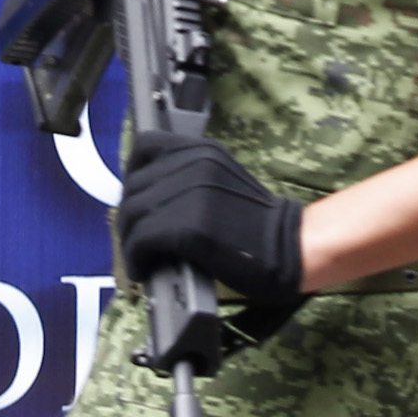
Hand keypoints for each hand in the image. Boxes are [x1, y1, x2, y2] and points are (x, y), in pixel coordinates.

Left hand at [119, 133, 306, 327]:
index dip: (131, 175)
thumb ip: (187, 178)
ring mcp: (191, 194)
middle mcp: (195, 164)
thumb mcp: (222, 180)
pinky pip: (142, 241)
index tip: (134, 199)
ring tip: (140, 259)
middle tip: (137, 241)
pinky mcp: (188, 227)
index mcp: (204, 150)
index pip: (145, 146)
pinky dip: (137, 259)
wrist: (288, 247)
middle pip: (133, 188)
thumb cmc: (257, 223)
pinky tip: (145, 270)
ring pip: (133, 215)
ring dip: (130, 242)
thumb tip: (144, 199)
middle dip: (129, 219)